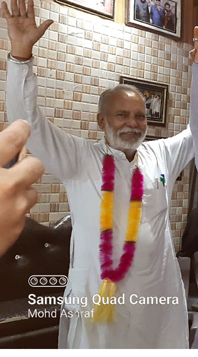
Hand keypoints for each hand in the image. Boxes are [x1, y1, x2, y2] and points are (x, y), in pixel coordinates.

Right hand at [0, 0, 54, 60]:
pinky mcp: (10, 22)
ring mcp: (16, 20)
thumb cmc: (31, 39)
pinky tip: (4, 3)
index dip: (30, 6)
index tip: (30, 0)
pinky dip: (5, 8)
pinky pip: (7, 14)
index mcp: (30, 21)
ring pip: (15, 9)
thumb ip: (45, 25)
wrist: (23, 44)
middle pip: (22, 8)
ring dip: (14, 3)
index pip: (30, 11)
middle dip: (21, 2)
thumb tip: (52, 20)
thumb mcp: (40, 31)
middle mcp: (23, 19)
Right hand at [0, 120, 44, 256]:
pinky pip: (25, 212)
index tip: (21, 127)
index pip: (13, 139)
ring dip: (22, 189)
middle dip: (26, 163)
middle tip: (15, 164)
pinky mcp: (17, 229)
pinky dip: (15, 209)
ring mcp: (14, 209)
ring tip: (3, 192)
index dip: (19, 130)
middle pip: (35, 165)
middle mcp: (5, 186)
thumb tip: (0, 150)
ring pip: (33, 190)